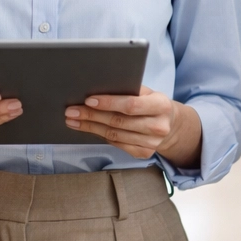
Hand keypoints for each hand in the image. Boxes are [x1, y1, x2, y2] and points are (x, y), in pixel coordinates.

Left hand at [65, 87, 201, 167]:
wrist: (170, 124)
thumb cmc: (151, 102)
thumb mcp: (146, 92)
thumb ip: (128, 89)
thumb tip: (96, 87)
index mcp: (161, 105)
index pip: (131, 105)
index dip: (108, 103)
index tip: (88, 100)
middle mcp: (159, 126)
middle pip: (119, 122)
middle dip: (91, 115)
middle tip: (71, 111)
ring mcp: (152, 143)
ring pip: (114, 135)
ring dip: (90, 127)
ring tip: (72, 120)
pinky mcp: (144, 153)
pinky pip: (117, 144)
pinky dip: (99, 135)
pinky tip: (86, 128)